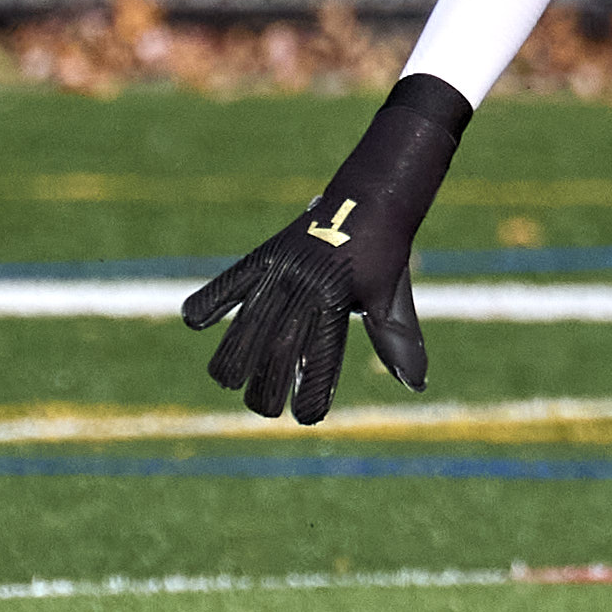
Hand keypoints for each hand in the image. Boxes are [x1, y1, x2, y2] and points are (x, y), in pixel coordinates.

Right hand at [181, 75, 471, 416]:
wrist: (374, 194)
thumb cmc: (386, 252)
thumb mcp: (392, 297)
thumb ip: (395, 341)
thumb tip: (417, 385)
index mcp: (340, 300)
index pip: (321, 358)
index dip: (313, 391)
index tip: (306, 417)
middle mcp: (308, 285)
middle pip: (277, 347)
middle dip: (267, 385)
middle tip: (262, 410)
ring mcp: (284, 268)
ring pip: (250, 320)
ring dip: (234, 355)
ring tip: (225, 380)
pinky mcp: (268, 253)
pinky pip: (234, 279)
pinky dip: (213, 298)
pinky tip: (193, 321)